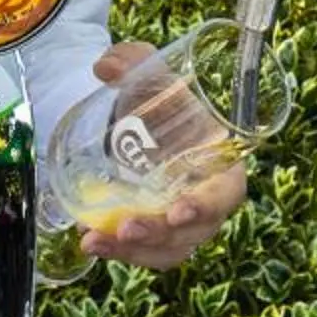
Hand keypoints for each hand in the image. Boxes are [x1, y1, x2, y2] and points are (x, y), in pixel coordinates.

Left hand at [77, 40, 249, 270]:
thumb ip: (136, 64)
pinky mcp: (157, 235)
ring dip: (133, 252)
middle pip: (194, 232)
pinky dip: (117, 253)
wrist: (149, 124)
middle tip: (125, 228)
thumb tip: (107, 65)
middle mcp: (208, 200)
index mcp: (222, 164)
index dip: (206, 206)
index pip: (227, 193)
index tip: (177, 211)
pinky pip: (145, 253)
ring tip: (94, 241)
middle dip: (159, 236)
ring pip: (167, 250)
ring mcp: (183, 224)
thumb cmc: (166, 105)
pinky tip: (89, 241)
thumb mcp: (155, 80)